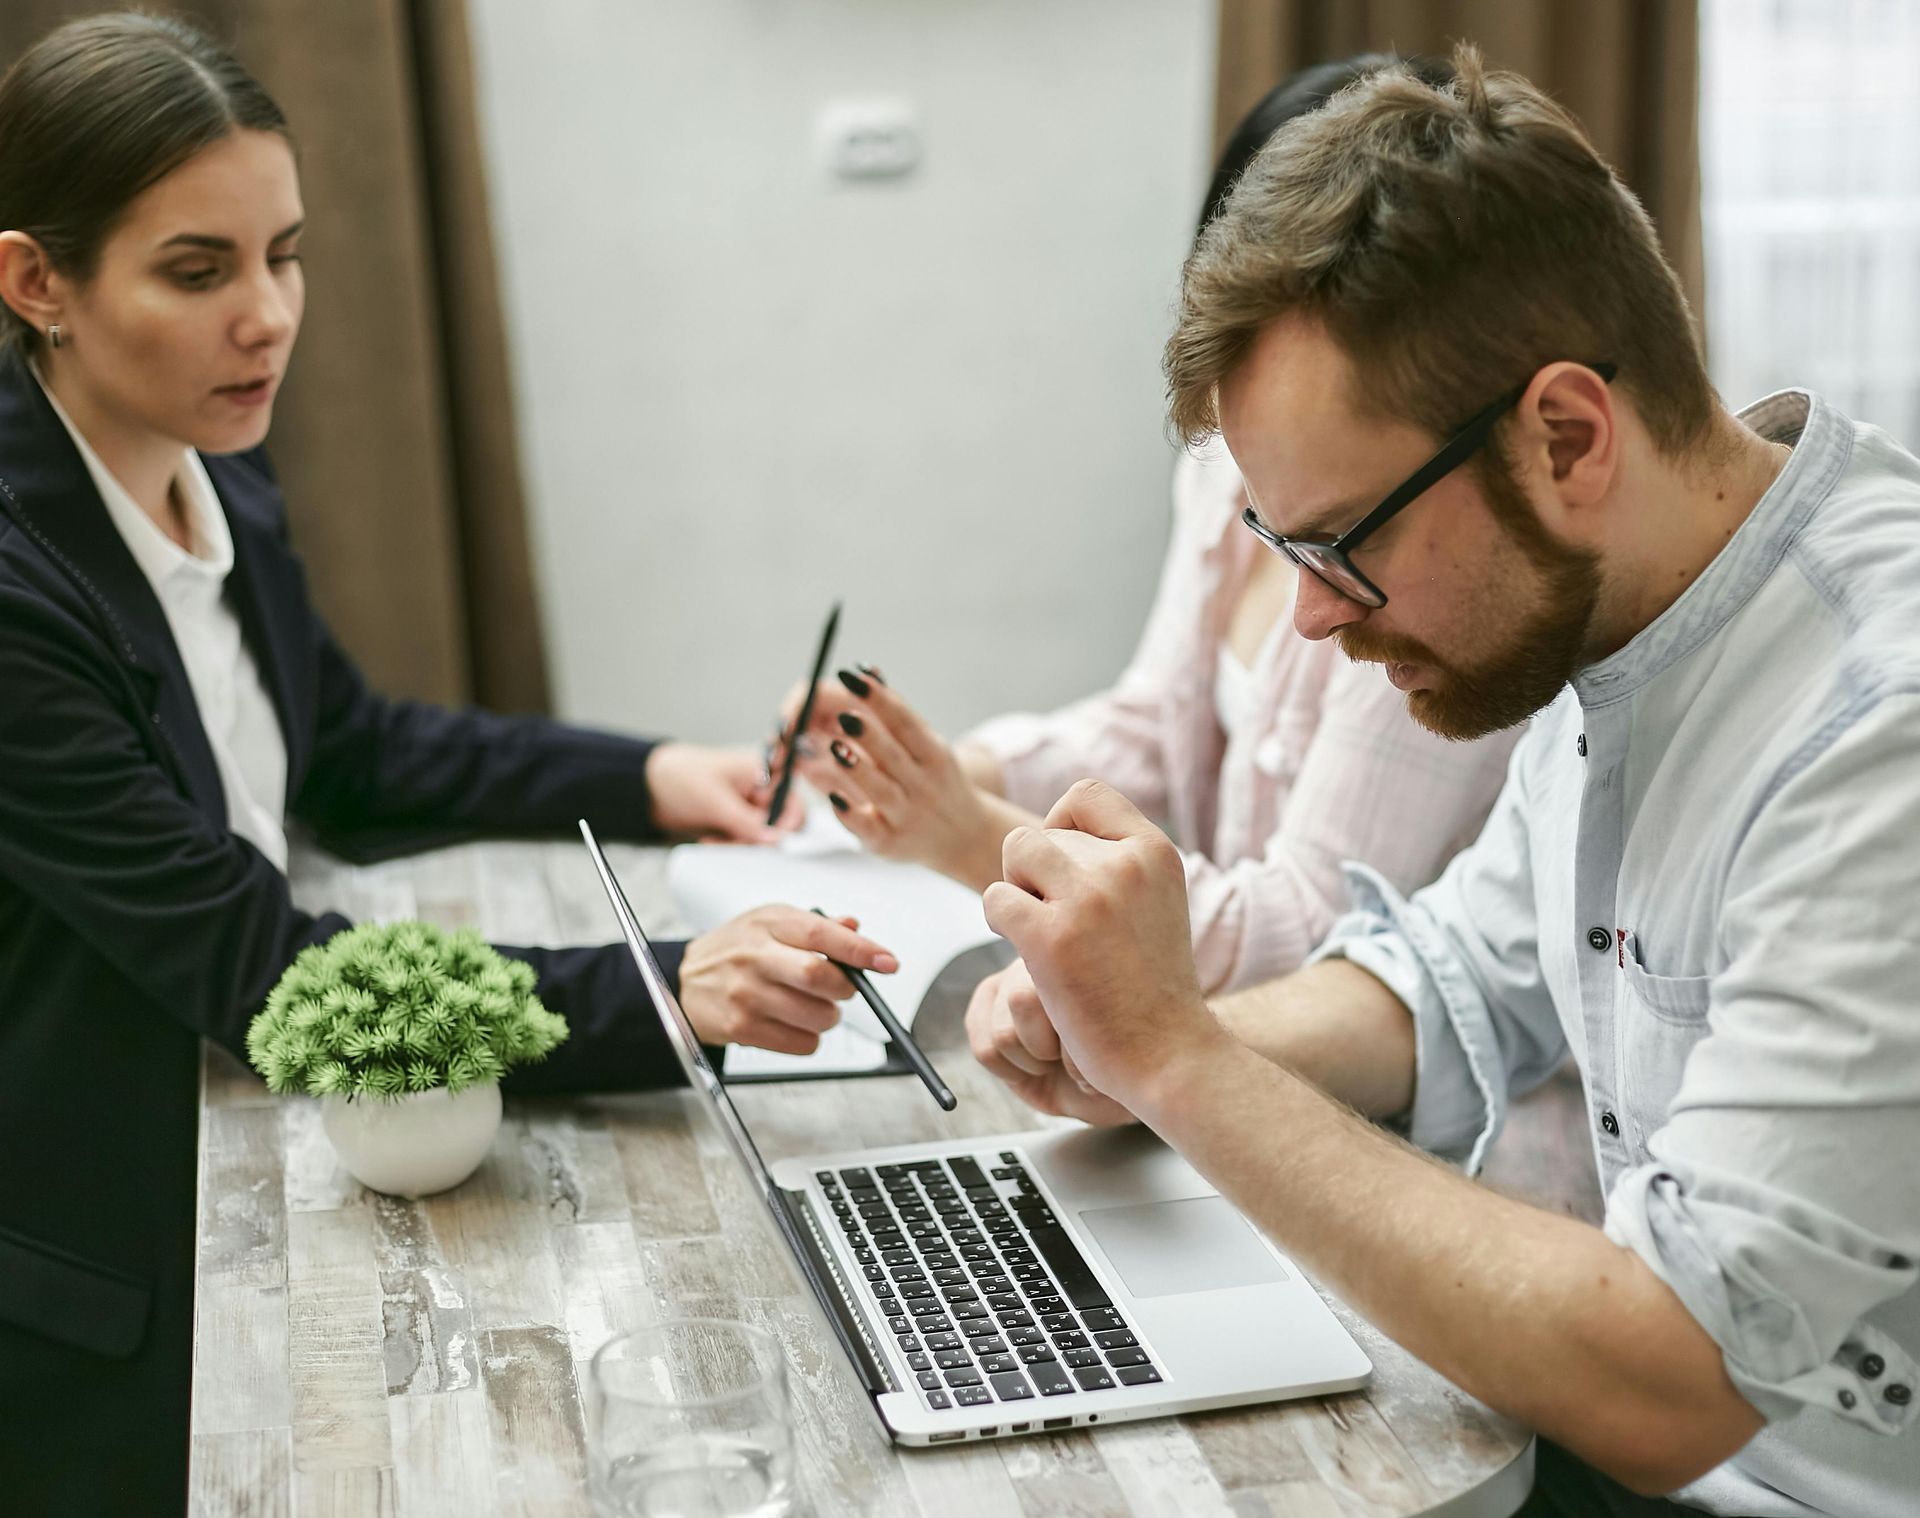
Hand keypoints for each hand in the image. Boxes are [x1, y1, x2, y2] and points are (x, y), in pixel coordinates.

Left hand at [645, 742, 801, 842]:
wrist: (650, 786)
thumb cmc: (682, 776)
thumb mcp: (716, 800)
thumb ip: (747, 822)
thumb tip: (775, 839)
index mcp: (764, 772)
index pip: (792, 802)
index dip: (784, 824)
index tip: (769, 840)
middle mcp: (762, 789)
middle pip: (780, 824)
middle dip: (757, 838)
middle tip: (734, 841)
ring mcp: (749, 807)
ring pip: (762, 838)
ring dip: (740, 845)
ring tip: (714, 840)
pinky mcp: (737, 822)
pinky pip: (744, 841)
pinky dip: (730, 845)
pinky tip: (710, 840)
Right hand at [678, 906, 897, 1053]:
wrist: (686, 980)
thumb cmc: (736, 948)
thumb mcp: (771, 922)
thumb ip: (817, 925)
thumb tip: (854, 926)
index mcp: (769, 924)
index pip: (822, 934)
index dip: (860, 949)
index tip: (887, 961)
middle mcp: (755, 956)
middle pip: (819, 977)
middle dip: (845, 988)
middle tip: (843, 988)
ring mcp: (746, 994)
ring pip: (816, 1016)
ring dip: (828, 1016)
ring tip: (813, 1006)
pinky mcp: (741, 1027)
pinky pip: (800, 1043)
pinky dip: (810, 1038)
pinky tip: (793, 1022)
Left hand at [778, 667, 1007, 887]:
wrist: (964, 837)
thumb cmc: (935, 781)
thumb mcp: (928, 747)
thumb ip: (896, 714)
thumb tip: (866, 670)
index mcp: (934, 755)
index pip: (906, 722)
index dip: (879, 699)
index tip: (853, 676)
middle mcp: (924, 785)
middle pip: (894, 756)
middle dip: (870, 735)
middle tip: (844, 715)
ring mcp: (907, 815)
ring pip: (881, 791)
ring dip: (858, 771)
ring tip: (834, 748)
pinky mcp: (888, 843)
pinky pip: (868, 828)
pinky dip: (851, 813)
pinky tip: (832, 796)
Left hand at [981, 780, 1223, 1111]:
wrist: (1167, 1052)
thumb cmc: (1153, 985)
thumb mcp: (1157, 902)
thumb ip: (1119, 863)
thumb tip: (1056, 830)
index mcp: (1155, 852)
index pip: (1086, 794)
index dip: (1060, 823)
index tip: (1064, 867)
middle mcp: (1125, 865)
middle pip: (1041, 832)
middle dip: (1035, 872)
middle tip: (1053, 918)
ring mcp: (1088, 898)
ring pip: (1015, 852)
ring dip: (1013, 888)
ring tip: (1035, 927)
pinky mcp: (1051, 937)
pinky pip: (995, 899)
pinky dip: (999, 921)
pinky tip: (1024, 950)